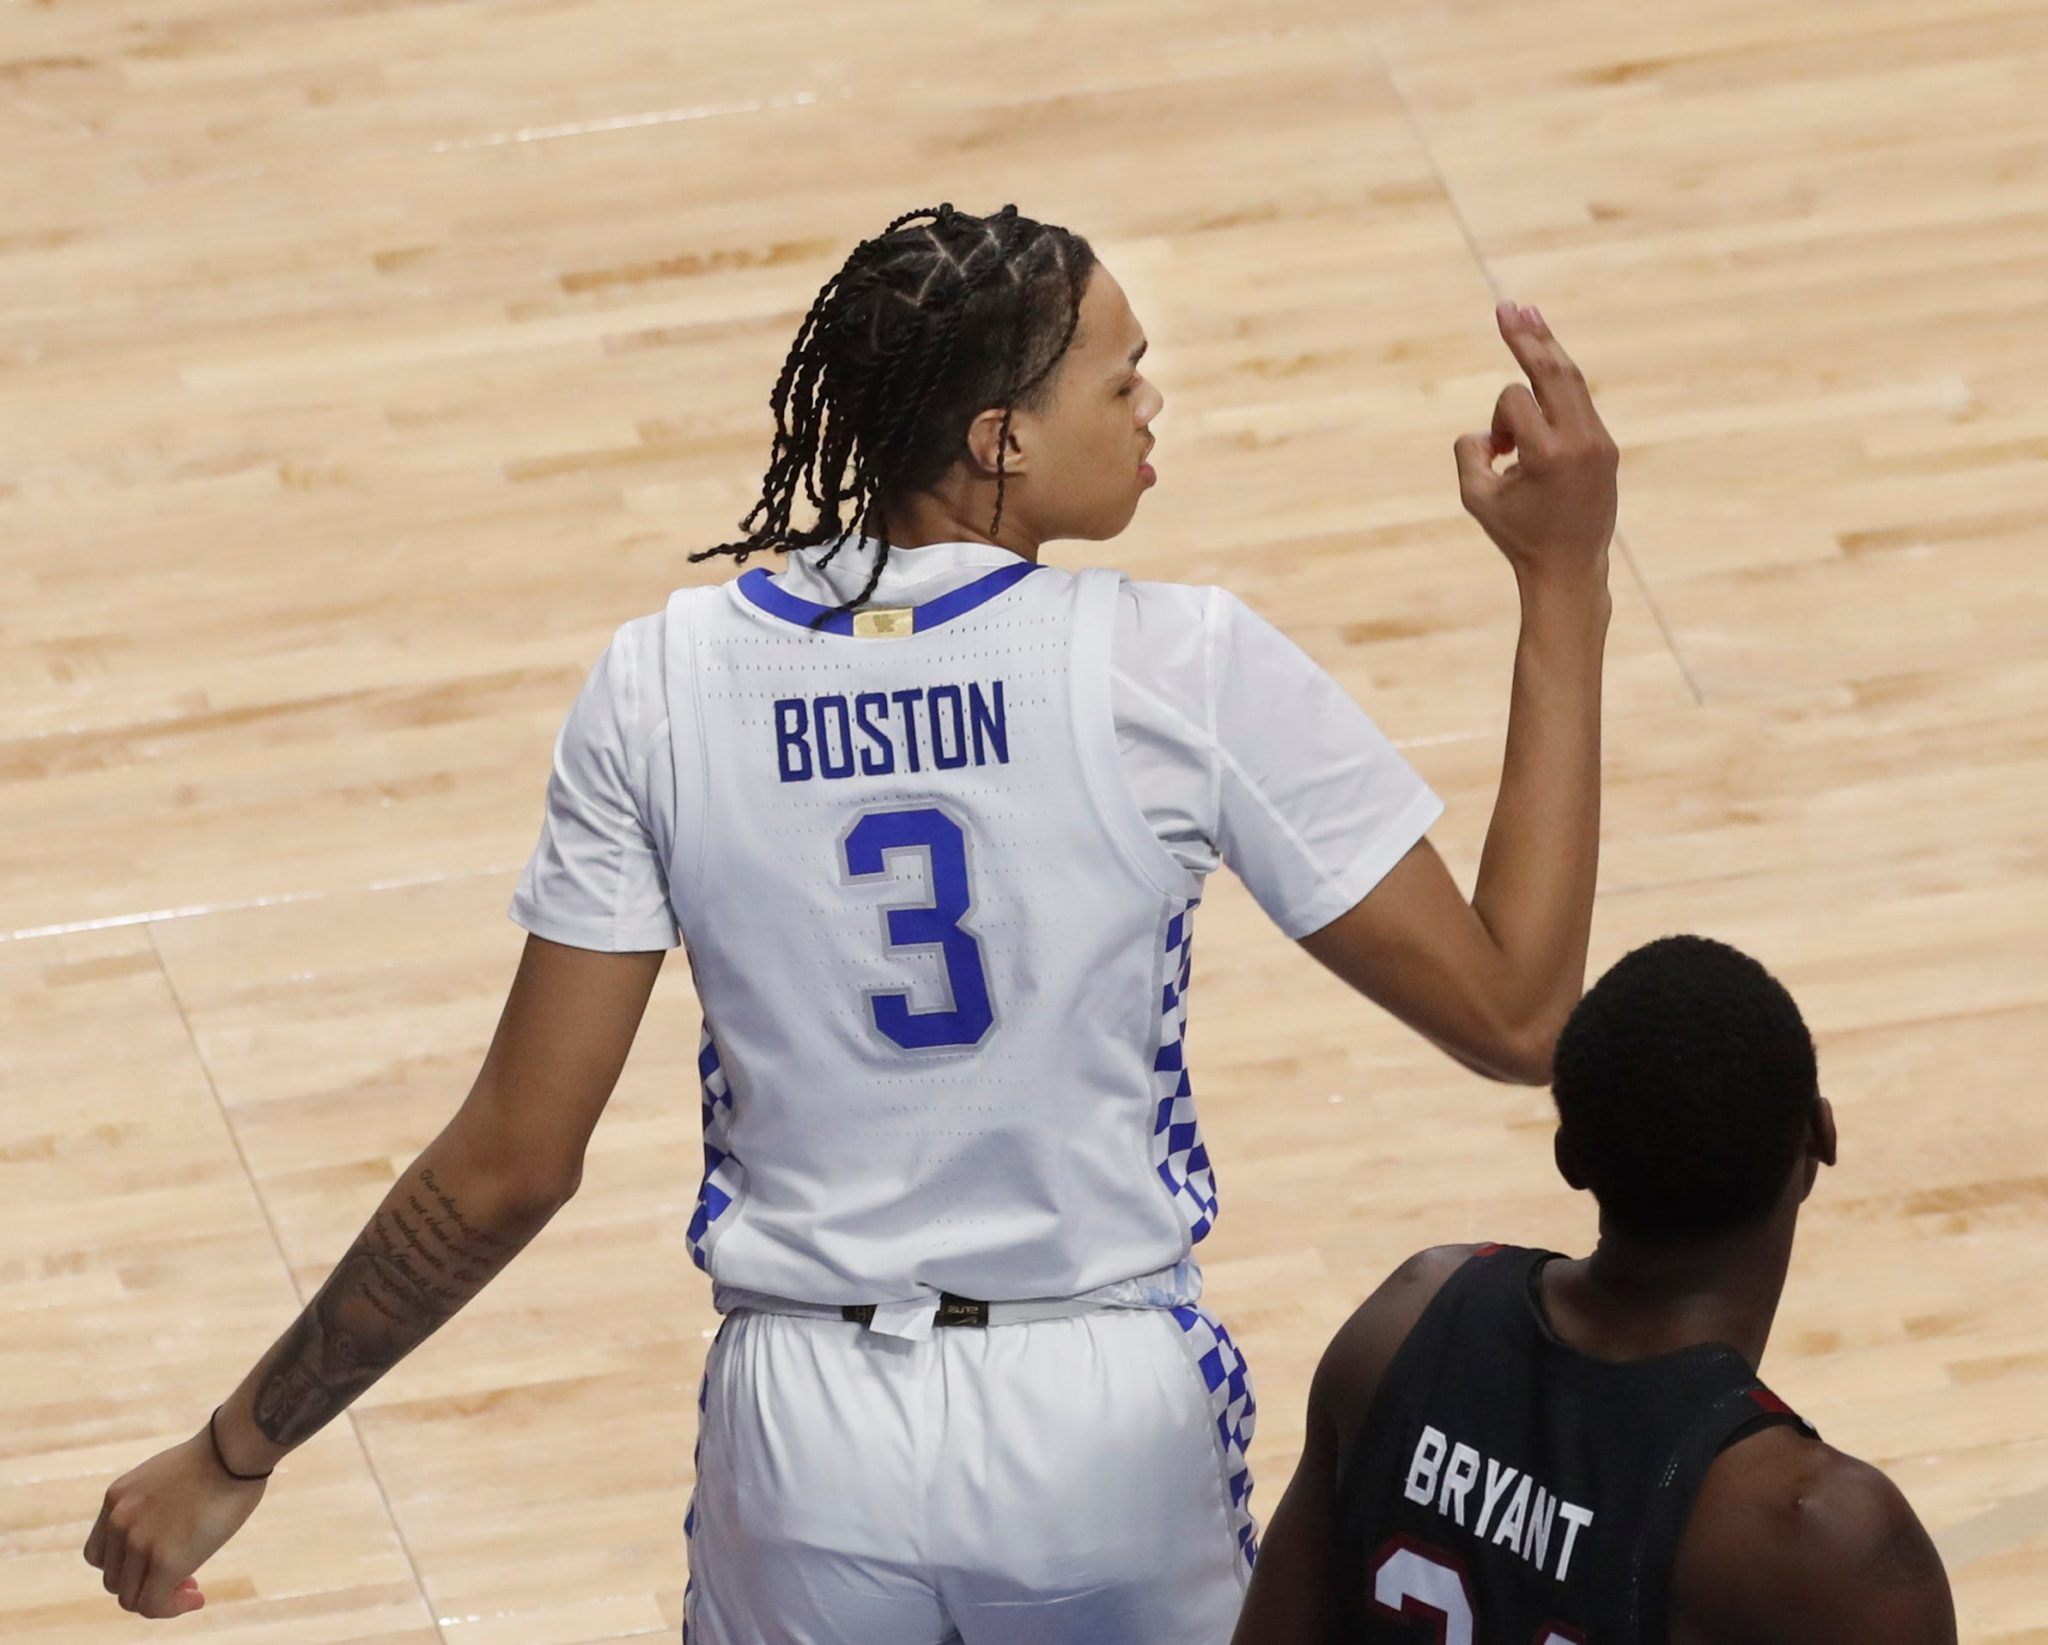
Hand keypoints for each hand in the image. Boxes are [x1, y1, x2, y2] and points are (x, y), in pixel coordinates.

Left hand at [83, 1425, 266, 1617]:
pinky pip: (153, 1604)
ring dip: (161, 1598)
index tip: (159, 1563)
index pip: (101, 1554)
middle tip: (184, 1578)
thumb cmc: (218, 1457)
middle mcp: (119, 1521)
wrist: (235, 1448)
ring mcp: (139, 1541)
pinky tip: (195, 1599)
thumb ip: (154, 1508)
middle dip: (146, 1583)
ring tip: (192, 1590)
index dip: (128, 1567)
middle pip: (115, 1579)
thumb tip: (168, 1536)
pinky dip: (171, 1608)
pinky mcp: (166, 1560)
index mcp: (117, 1499)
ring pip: (132, 1597)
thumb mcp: (167, 1479)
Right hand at [1454, 302, 1619, 585]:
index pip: (1512, 401)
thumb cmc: (1517, 535)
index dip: (1495, 422)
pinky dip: (1556, 385)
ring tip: (1528, 314)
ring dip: (1546, 347)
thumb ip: (1468, 451)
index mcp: (1549, 453)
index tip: (1498, 457)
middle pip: (1552, 370)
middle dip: (1527, 337)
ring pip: (1570, 379)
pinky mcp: (1606, 446)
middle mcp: (1580, 441)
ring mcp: (1599, 441)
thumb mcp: (1476, 497)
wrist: (1570, 568)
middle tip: (1508, 306)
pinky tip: (1546, 355)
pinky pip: (1578, 402)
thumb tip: (1487, 429)